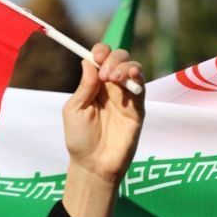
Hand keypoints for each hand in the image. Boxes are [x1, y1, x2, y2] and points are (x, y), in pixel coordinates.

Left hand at [60, 44, 144, 216]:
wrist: (94, 164)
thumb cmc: (80, 138)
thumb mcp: (74, 109)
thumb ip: (85, 86)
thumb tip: (88, 61)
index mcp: (94, 84)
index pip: (100, 58)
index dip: (100, 52)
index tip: (96, 57)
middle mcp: (111, 87)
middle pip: (119, 59)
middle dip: (113, 59)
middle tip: (105, 75)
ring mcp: (126, 97)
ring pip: (133, 68)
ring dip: (124, 66)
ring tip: (113, 78)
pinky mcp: (138, 109)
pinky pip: (142, 87)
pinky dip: (138, 77)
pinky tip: (131, 77)